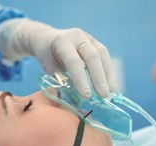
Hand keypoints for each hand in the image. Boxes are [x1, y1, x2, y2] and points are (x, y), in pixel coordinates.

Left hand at [0, 18, 114, 97]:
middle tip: (103, 95)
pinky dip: (108, 71)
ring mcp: (88, 37)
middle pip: (92, 56)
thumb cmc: (46, 53)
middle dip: (99, 78)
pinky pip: (104, 56)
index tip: (86, 96)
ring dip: (107, 75)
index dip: (80, 79)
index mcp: (62, 42)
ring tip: (109, 92)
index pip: (73, 61)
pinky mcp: (95, 42)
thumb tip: (59, 100)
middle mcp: (77, 36)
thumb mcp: (46, 65)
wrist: (47, 37)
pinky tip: (110, 84)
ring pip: (102, 55)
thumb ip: (53, 81)